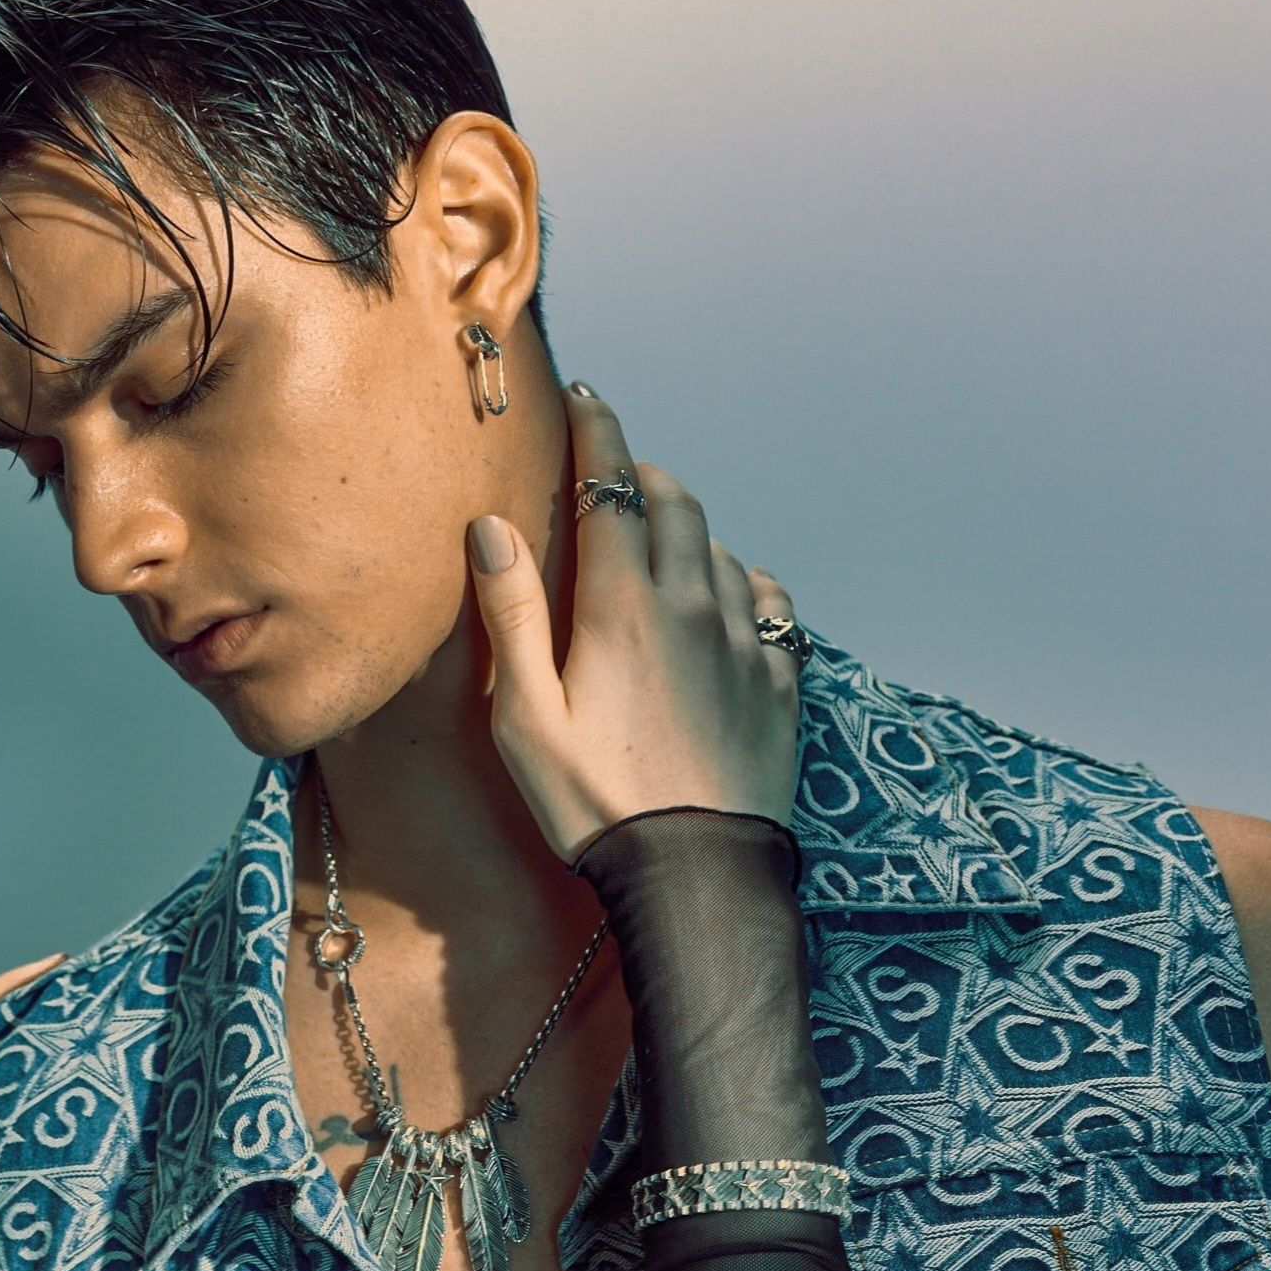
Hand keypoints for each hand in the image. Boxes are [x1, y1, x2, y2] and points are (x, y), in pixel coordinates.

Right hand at [465, 383, 802, 862]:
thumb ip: (510, 615)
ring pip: (720, 546)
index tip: (586, 396)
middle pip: (674, 504)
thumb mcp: (524, 716)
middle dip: (642, 471)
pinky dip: (740, 575)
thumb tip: (491, 528)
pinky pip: (768, 600)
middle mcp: (691, 606)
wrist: (695, 874)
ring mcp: (744, 642)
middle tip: (616, 467)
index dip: (598, 435)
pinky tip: (726, 587)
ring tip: (660, 528)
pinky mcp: (778, 681)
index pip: (610, 490)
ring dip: (687, 522)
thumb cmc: (592, 802)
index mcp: (622, 607)